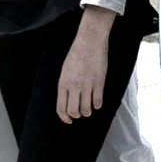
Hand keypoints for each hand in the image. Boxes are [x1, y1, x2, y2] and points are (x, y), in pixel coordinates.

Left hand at [56, 8, 115, 123]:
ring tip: (89, 108)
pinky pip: (98, 102)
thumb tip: (68, 100)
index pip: (61, 108)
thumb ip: (66, 86)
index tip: (69, 120)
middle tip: (80, 113)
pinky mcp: (99, 82)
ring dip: (87, 112)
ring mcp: (87, 85)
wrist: (90, 41)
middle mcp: (74, 86)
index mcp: (63, 83)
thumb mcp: (65, 70)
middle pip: (73, 111)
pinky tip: (97, 101)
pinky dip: (97, 105)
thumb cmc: (77, 54)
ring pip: (86, 109)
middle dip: (77, 115)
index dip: (65, 118)